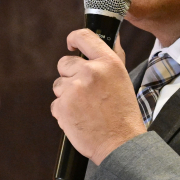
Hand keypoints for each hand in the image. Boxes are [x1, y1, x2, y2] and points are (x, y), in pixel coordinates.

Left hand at [51, 29, 147, 164]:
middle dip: (69, 75)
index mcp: (108, 63)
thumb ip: (110, 59)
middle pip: (64, 63)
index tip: (71, 44)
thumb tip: (110, 35)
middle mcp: (90, 72)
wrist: (121, 143)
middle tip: (84, 91)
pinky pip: (56, 104)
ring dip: (67, 95)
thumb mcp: (123, 80)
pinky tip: (79, 119)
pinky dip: (64, 112)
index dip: (74, 39)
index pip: (84, 37)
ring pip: (58, 85)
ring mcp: (74, 89)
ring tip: (85, 108)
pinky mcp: (62, 106)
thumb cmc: (123, 114)